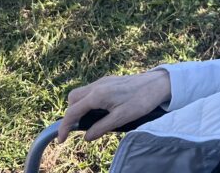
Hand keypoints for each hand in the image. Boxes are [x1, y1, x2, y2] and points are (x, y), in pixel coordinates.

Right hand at [57, 69, 171, 142]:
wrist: (158, 83)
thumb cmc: (141, 100)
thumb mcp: (121, 118)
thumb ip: (101, 127)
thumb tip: (86, 137)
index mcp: (98, 95)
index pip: (73, 112)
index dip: (64, 127)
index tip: (61, 140)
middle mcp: (97, 85)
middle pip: (73, 99)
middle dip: (70, 114)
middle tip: (76, 128)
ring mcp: (103, 81)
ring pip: (81, 93)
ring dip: (79, 107)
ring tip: (87, 121)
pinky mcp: (109, 80)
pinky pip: (91, 90)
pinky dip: (88, 101)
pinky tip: (98, 110)